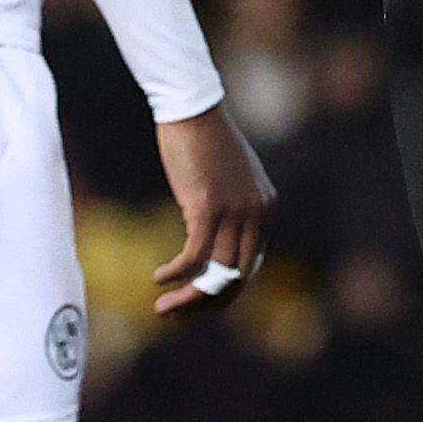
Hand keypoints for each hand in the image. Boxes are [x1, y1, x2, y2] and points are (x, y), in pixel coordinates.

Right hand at [149, 106, 274, 314]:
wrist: (191, 109)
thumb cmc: (202, 139)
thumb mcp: (226, 177)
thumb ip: (229, 207)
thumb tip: (211, 235)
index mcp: (265, 209)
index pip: (250, 265)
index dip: (224, 290)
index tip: (196, 300)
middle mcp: (256, 214)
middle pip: (237, 277)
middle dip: (207, 303)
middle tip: (178, 313)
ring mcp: (235, 212)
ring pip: (215, 272)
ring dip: (188, 296)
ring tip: (163, 307)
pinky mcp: (207, 207)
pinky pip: (194, 255)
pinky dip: (175, 272)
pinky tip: (157, 277)